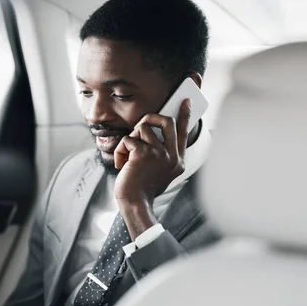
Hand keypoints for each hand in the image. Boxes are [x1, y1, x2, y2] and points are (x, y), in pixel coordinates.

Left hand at [114, 99, 190, 237]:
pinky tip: (122, 164)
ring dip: (130, 139)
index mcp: (178, 161)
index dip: (185, 115)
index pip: (183, 133)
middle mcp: (172, 156)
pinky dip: (120, 150)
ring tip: (127, 155)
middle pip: (166, 121)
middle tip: (143, 123)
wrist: (135, 203)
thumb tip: (153, 131)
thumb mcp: (160, 172)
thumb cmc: (144, 188)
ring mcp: (159, 154)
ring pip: (142, 128)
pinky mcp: (143, 154)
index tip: (186, 102)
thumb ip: (162, 154)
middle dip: (151, 117)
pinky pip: (128, 139)